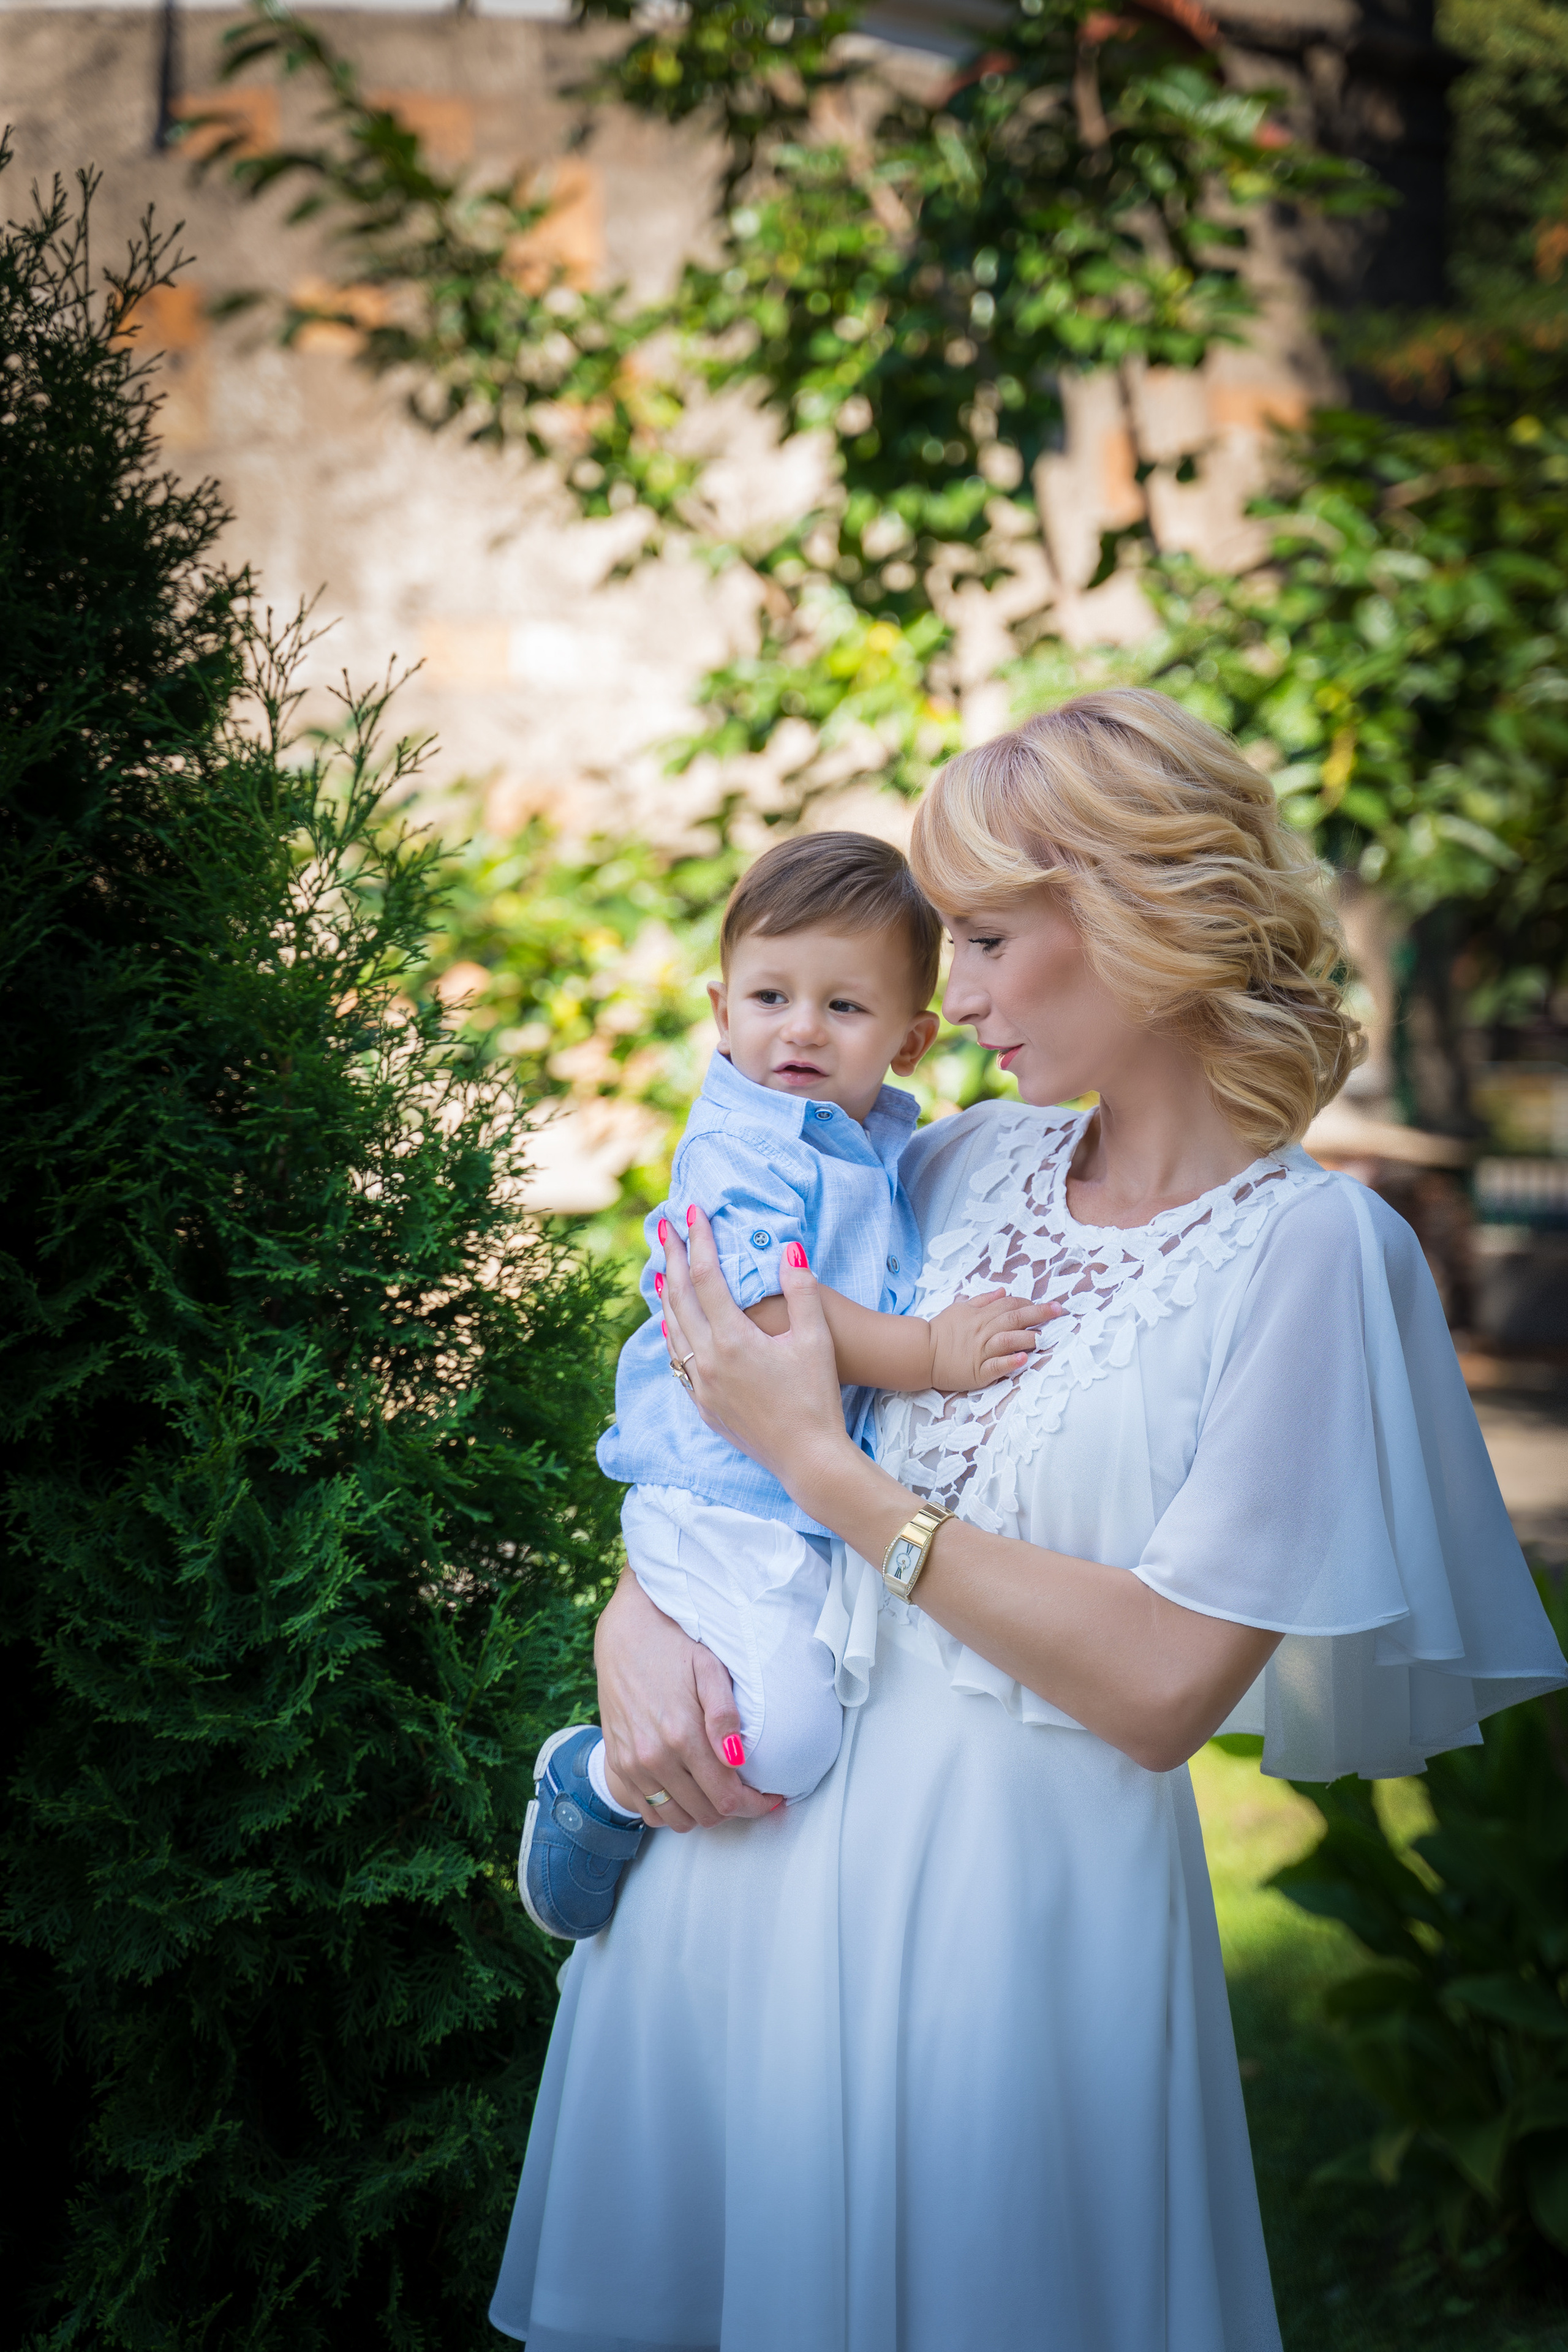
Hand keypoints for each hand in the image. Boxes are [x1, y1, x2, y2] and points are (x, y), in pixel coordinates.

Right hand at [594, 1573, 778, 1830]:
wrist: (625, 1633)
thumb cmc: (674, 1647)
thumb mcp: (709, 1669)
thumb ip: (725, 1715)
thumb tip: (737, 1759)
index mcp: (681, 1735)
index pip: (726, 1798)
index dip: (754, 1806)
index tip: (769, 1799)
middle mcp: (653, 1757)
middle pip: (705, 1814)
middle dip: (733, 1809)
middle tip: (748, 1791)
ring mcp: (632, 1764)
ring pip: (676, 1820)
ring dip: (703, 1813)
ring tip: (718, 1789)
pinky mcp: (618, 1763)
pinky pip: (647, 1811)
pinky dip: (672, 1810)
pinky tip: (688, 1789)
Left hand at [659, 1207, 852, 1496]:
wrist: (807, 1458)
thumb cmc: (816, 1397)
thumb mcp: (815, 1339)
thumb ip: (801, 1290)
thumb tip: (788, 1247)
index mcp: (732, 1340)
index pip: (705, 1277)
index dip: (698, 1240)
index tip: (692, 1212)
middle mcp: (706, 1361)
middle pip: (678, 1298)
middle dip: (671, 1258)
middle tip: (664, 1227)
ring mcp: (700, 1385)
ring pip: (671, 1329)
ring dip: (666, 1294)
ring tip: (664, 1267)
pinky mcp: (703, 1405)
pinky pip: (676, 1359)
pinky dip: (671, 1331)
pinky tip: (673, 1323)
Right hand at [927, 1289, 1058, 1391]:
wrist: (921, 1353)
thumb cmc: (942, 1331)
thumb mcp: (960, 1308)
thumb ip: (983, 1300)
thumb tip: (1004, 1291)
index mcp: (980, 1315)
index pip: (1009, 1305)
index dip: (1028, 1303)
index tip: (1046, 1305)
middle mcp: (983, 1331)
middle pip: (1014, 1318)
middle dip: (1039, 1314)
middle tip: (1059, 1311)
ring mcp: (981, 1352)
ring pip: (1008, 1340)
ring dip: (1028, 1337)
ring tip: (1044, 1337)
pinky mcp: (978, 1372)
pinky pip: (996, 1366)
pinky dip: (1010, 1362)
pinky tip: (1023, 1359)